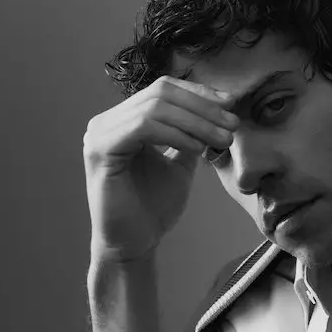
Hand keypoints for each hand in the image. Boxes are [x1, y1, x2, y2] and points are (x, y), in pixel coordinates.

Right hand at [83, 75, 237, 263]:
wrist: (135, 242)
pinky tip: (198, 148)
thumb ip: (191, 135)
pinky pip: (143, 128)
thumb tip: (218, 111)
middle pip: (160, 93)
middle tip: (232, 124)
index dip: (199, 93)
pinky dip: (175, 134)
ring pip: (155, 108)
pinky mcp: (99, 150)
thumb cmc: (154, 207)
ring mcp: (100, 133)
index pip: (164, 89)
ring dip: (196, 121)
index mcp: (124, 120)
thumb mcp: (181, 163)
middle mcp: (107, 121)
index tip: (231, 104)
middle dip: (203, 107)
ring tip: (222, 138)